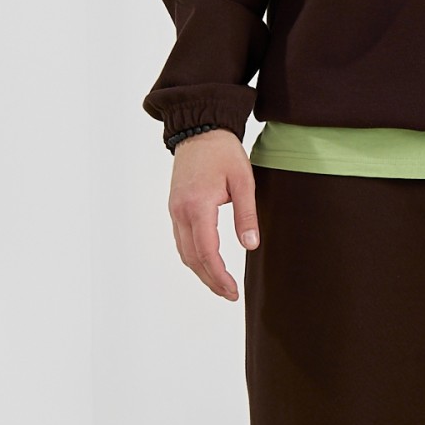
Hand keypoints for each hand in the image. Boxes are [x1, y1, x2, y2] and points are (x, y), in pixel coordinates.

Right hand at [167, 131, 258, 298]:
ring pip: (184, 252)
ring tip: (220, 285)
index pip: (207, 252)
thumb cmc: (223, 153)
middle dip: (210, 280)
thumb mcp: (243, 181)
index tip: (233, 291)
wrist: (200, 130)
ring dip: (201, 272)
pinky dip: (194, 257)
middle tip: (230, 294)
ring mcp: (174, 210)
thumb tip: (250, 245)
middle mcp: (180, 212)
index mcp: (198, 206)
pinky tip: (207, 264)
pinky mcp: (175, 207)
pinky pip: (181, 240)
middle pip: (192, 258)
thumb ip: (246, 215)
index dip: (219, 275)